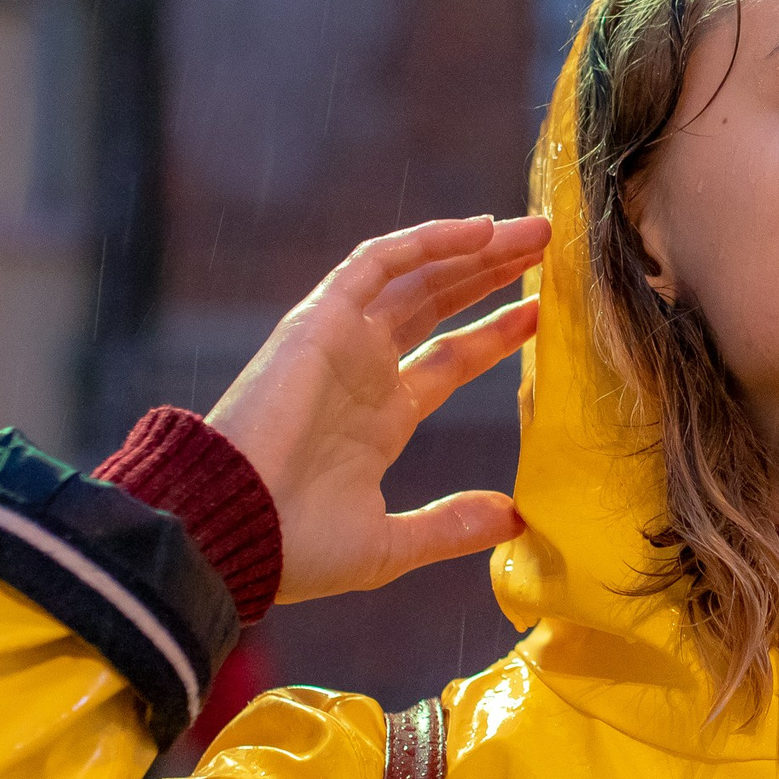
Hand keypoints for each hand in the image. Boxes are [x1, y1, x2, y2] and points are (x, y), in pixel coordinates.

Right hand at [207, 215, 550, 603]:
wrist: (231, 531)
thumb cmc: (293, 549)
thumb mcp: (390, 546)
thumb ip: (451, 527)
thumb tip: (516, 520)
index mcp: (378, 419)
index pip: (447, 361)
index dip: (494, 335)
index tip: (540, 315)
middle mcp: (363, 372)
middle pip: (437, 307)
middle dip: (490, 276)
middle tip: (546, 248)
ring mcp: (341, 342)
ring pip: (416, 277)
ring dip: (473, 251)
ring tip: (532, 230)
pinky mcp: (320, 320)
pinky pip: (379, 263)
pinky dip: (429, 241)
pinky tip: (482, 230)